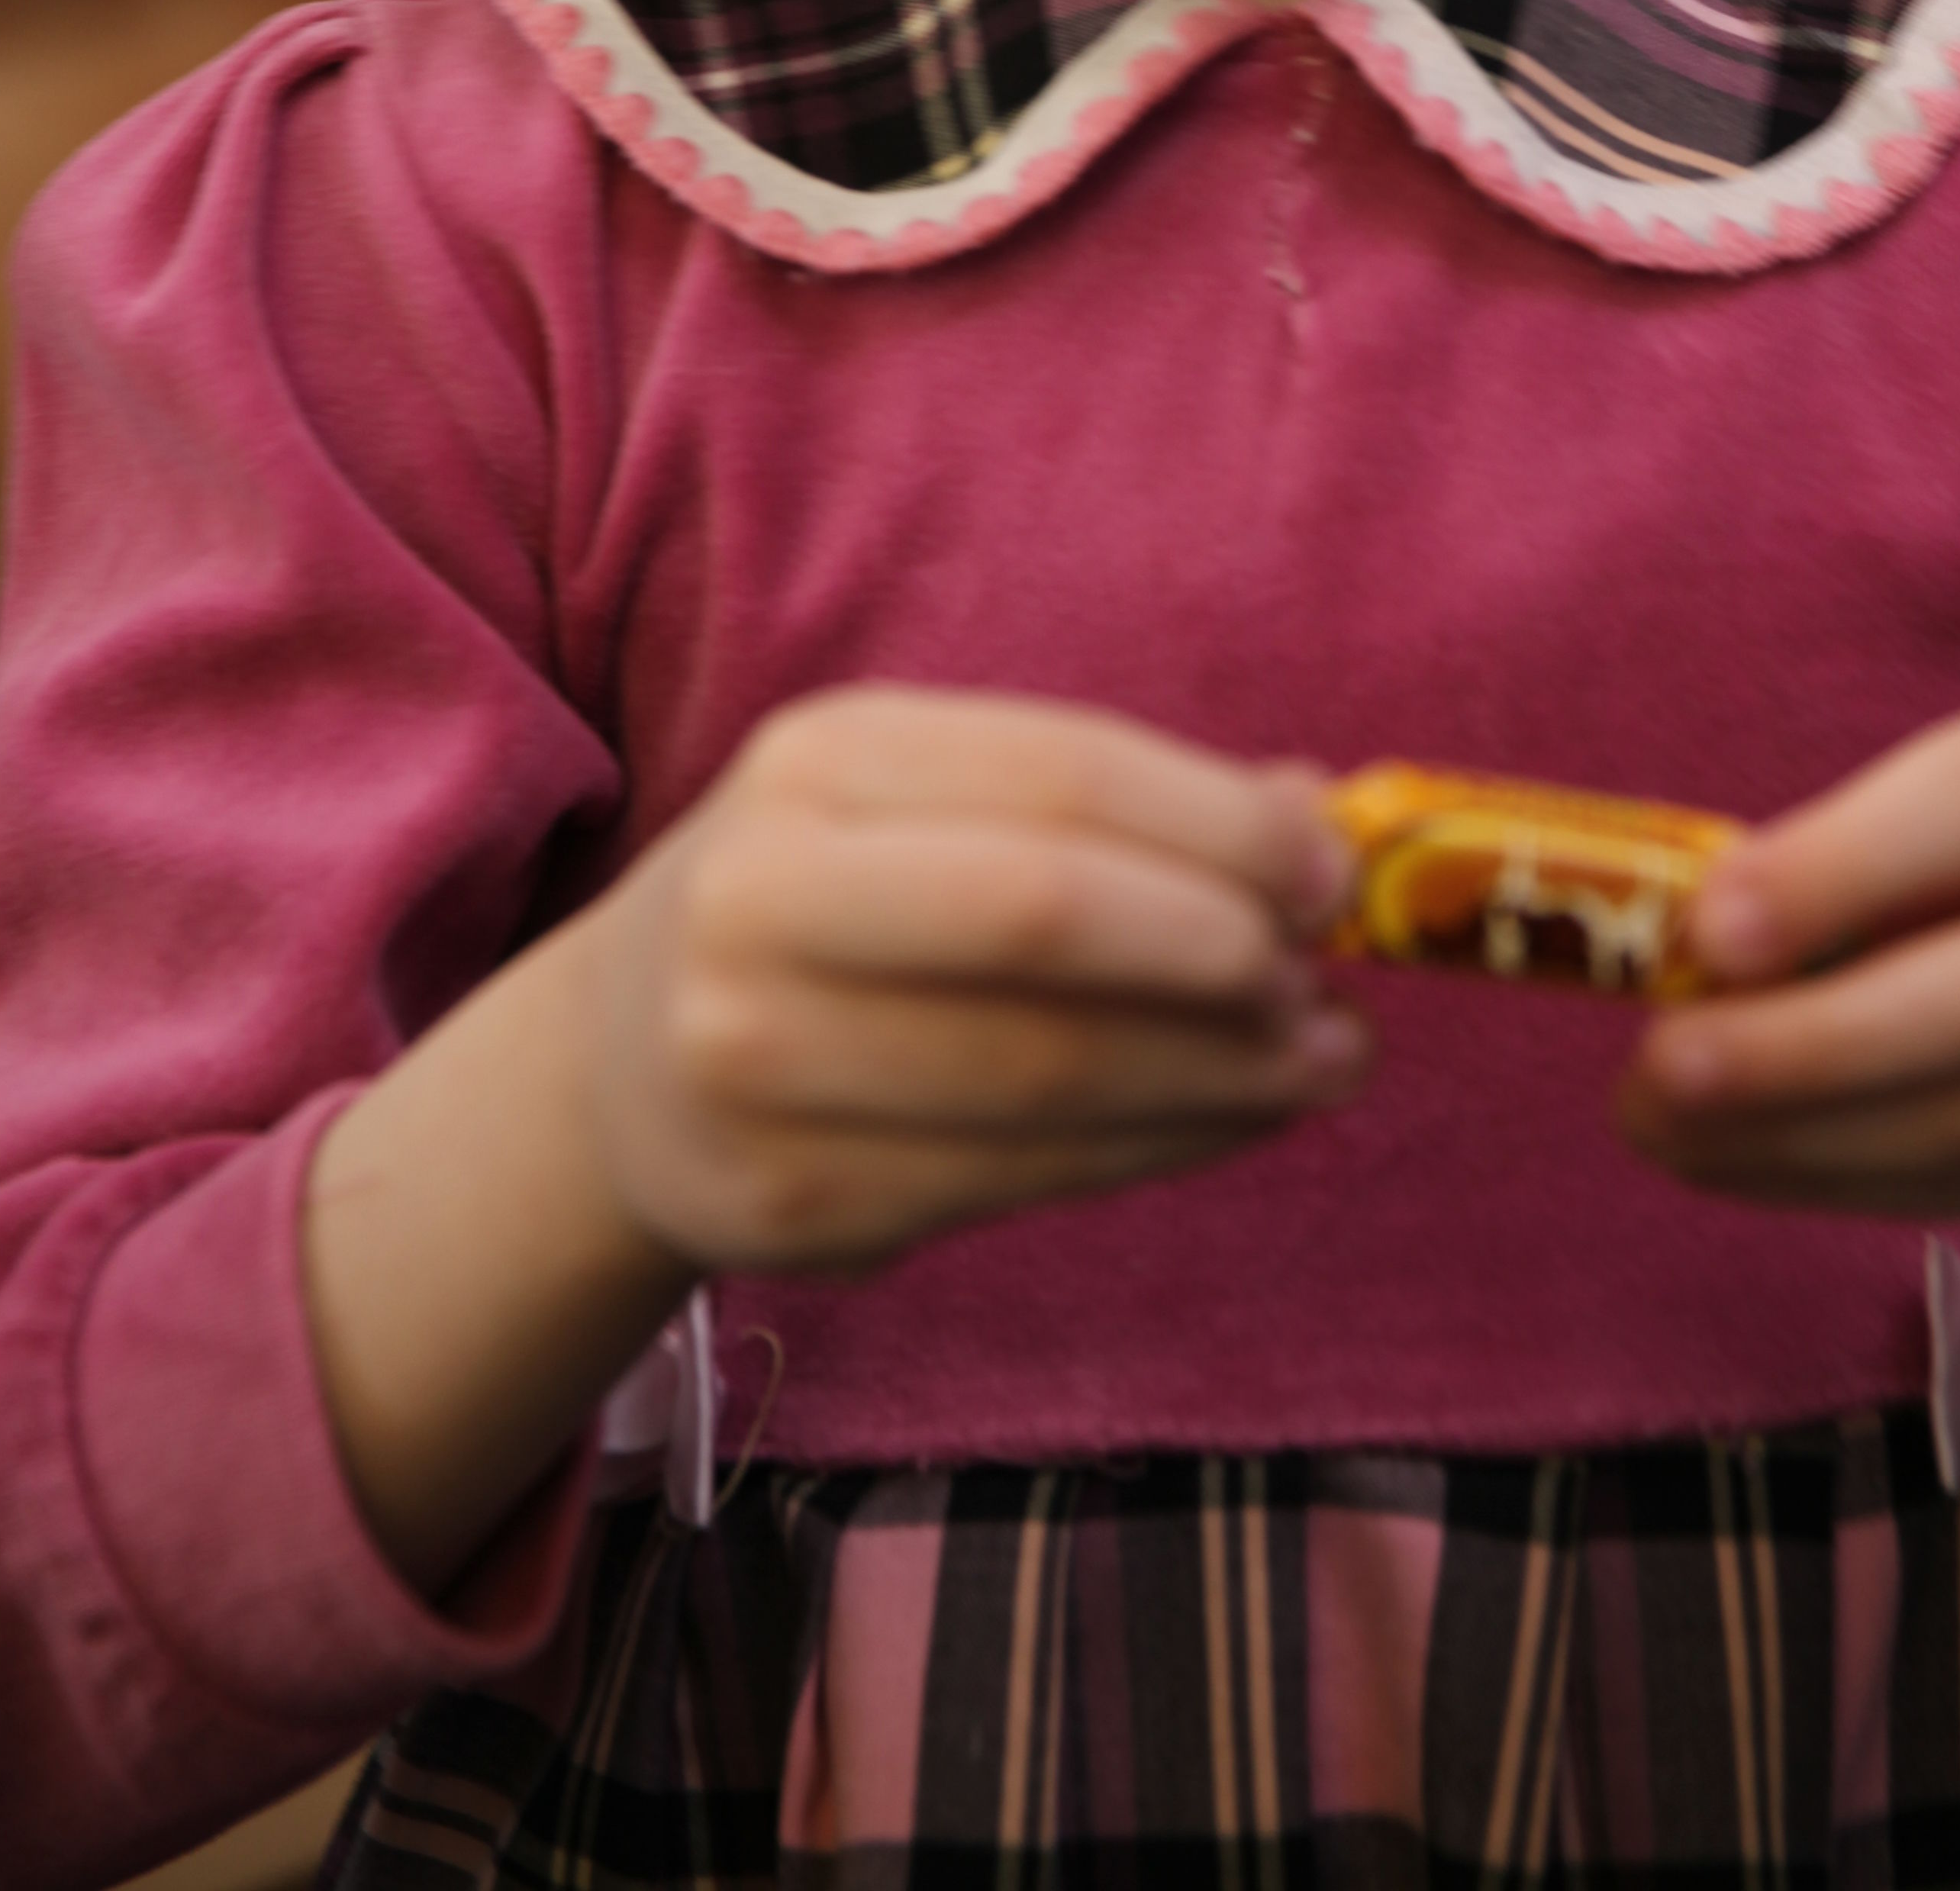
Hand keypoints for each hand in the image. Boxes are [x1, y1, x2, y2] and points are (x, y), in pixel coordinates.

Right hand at [582, 687, 1366, 1275]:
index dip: (1218, 825)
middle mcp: (763, 893)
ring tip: (1323, 1061)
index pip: (1059, 774)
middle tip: (1327, 982)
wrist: (623, 1068)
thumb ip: (1119, 804)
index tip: (1336, 870)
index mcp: (820, 758)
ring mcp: (758, 1057)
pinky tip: (1232, 1119)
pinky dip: (1159, 1147)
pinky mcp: (791, 1201)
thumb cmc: (842, 905)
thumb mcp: (938, 805)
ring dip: (1220, 1075)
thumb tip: (1320, 815)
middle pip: (1044, 916)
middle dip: (1221, 951)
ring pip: (1047, 1071)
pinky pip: (1020, 1176)